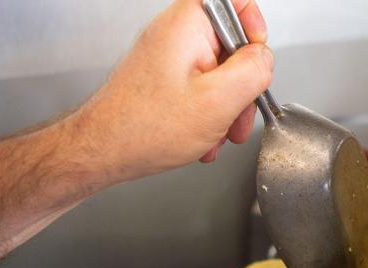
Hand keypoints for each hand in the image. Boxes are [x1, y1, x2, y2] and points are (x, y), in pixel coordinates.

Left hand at [74, 0, 272, 181]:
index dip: (253, 28)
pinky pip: (201, 90)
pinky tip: (200, 137)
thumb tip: (265, 59)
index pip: (234, 2)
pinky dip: (207, 116)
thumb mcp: (218, 101)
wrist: (102, 152)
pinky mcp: (165, 80)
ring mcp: (169, 58)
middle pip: (232, 46)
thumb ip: (254, 71)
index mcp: (187, 25)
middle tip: (237, 114)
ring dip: (225, 109)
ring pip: (219, 75)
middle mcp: (176, 34)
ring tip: (216, 133)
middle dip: (241, 87)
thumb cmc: (144, 128)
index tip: (256, 58)